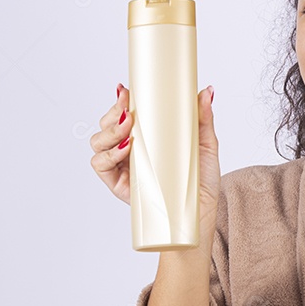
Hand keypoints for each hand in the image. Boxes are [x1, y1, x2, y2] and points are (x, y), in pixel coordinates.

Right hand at [89, 84, 219, 225]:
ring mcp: (123, 167)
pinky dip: (108, 155)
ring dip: (109, 132)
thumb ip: (203, 118)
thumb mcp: (205, 145)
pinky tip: (124, 149)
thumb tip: (207, 92)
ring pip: (98, 143)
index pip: (124, 114)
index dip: (120, 101)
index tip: (127, 91)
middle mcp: (130, 151)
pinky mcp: (119, 185)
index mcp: (146, 137)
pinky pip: (101, 166)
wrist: (201, 214)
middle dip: (112, 113)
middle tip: (129, 110)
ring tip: (128, 129)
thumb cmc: (201, 182)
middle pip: (106, 125)